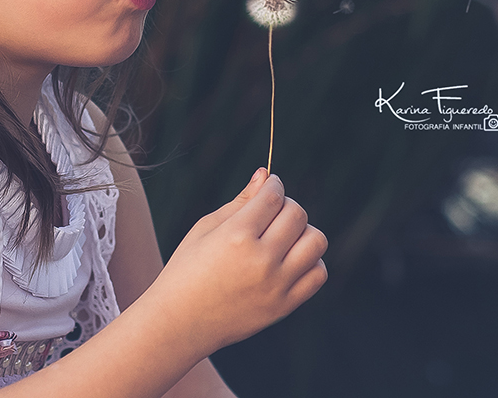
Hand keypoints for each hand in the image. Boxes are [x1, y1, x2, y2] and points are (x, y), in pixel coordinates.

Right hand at [145, 169, 327, 356]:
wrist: (179, 323)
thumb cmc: (187, 269)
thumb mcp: (205, 229)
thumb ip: (240, 201)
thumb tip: (266, 174)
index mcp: (236, 236)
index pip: (274, 197)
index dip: (274, 185)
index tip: (270, 186)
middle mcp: (260, 260)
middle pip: (297, 215)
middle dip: (287, 205)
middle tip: (272, 212)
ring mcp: (275, 286)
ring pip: (315, 241)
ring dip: (303, 231)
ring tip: (283, 236)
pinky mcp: (284, 306)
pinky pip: (318, 274)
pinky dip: (310, 261)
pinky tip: (289, 259)